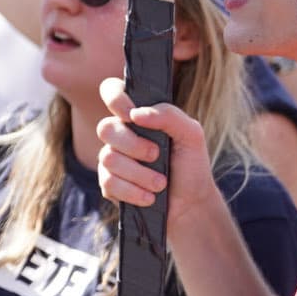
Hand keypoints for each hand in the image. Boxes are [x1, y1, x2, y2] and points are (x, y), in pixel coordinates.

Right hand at [94, 79, 223, 226]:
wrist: (191, 204)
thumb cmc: (191, 165)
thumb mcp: (191, 135)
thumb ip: (169, 115)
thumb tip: (137, 114)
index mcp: (138, 116)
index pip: (112, 91)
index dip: (115, 98)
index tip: (133, 116)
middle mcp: (121, 134)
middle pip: (105, 128)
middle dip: (133, 145)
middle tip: (156, 155)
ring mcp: (112, 159)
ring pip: (108, 158)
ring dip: (140, 174)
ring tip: (160, 183)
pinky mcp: (108, 184)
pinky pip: (108, 182)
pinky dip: (133, 191)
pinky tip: (149, 197)